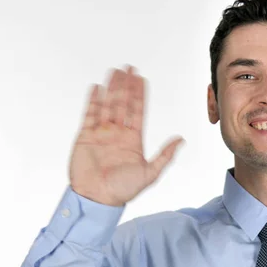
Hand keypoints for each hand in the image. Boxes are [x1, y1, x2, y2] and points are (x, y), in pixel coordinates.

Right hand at [69, 65, 184, 205]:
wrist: (96, 199)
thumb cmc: (122, 190)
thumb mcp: (150, 173)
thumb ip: (165, 155)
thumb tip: (181, 140)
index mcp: (133, 140)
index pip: (138, 111)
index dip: (139, 94)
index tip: (141, 79)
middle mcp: (117, 133)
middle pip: (123, 103)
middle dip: (126, 85)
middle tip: (129, 68)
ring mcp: (101, 133)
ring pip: (107, 104)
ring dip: (111, 88)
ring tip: (115, 72)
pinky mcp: (85, 136)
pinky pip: (89, 114)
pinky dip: (93, 100)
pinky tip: (97, 88)